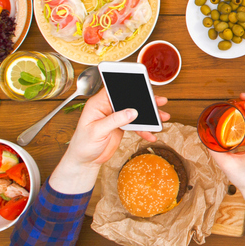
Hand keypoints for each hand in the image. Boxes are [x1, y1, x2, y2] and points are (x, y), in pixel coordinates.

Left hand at [54, 89, 169, 192]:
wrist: (85, 161)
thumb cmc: (83, 144)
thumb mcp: (97, 131)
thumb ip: (115, 120)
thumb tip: (132, 112)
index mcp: (98, 104)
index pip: (114, 90)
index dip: (128, 86)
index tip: (142, 85)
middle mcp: (107, 108)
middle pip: (129, 100)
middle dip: (145, 101)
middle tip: (159, 101)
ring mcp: (115, 117)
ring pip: (135, 112)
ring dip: (149, 116)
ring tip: (162, 117)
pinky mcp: (121, 127)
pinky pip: (136, 125)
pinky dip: (144, 129)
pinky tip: (151, 134)